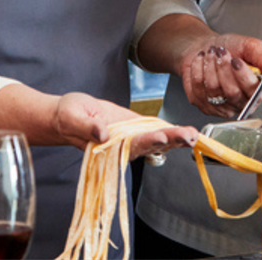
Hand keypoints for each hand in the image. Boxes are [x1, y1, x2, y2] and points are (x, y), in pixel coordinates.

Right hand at [49, 93, 197, 160]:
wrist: (68, 115)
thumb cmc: (67, 117)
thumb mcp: (71, 117)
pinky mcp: (135, 126)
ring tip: (194, 134)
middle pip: (152, 145)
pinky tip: (187, 131)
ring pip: (158, 139)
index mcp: (110, 145)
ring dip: (177, 138)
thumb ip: (86, 127)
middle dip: (172, 141)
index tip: (161, 137)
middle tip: (189, 136)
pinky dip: (171, 130)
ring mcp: (132, 136)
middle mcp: (125, 144)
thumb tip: (102, 133)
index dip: (148, 142)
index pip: (132, 144)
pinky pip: (155, 129)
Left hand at [177, 35, 261, 117]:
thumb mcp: (250, 47)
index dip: (244, 77)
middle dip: (223, 68)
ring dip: (210, 67)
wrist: (207, 47)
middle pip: (233, 93)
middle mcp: (243, 102)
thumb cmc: (231, 48)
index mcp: (259, 90)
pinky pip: (199, 90)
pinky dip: (198, 71)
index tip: (236, 60)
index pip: (256, 93)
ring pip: (215, 91)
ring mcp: (223, 107)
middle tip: (221, 52)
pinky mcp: (205, 106)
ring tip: (211, 54)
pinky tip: (201, 62)